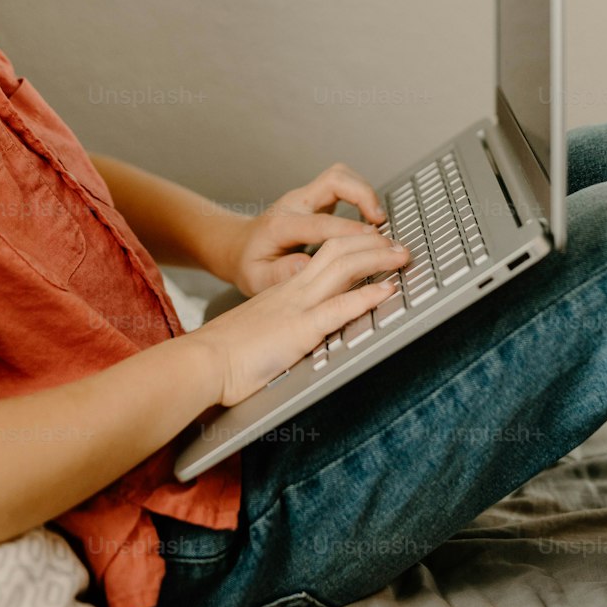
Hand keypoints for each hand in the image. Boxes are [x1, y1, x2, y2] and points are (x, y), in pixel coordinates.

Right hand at [191, 229, 410, 407]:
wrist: (203, 361)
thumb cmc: (226, 354)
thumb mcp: (260, 330)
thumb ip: (280, 326)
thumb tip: (292, 336)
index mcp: (284, 290)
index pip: (324, 255)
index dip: (354, 246)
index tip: (376, 246)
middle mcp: (293, 291)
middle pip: (338, 251)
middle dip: (373, 244)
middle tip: (399, 244)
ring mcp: (297, 307)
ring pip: (343, 268)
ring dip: (378, 259)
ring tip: (403, 256)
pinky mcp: (298, 330)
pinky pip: (338, 308)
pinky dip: (367, 297)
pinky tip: (387, 290)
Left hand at [215, 161, 389, 299]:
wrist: (240, 246)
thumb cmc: (251, 264)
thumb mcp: (256, 279)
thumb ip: (280, 274)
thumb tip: (307, 265)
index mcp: (281, 225)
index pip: (319, 222)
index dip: (347, 229)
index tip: (372, 238)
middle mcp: (295, 204)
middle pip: (333, 180)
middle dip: (362, 195)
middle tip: (381, 221)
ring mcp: (306, 197)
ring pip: (341, 176)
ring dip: (365, 192)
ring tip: (380, 218)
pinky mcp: (316, 198)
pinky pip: (343, 184)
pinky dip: (361, 195)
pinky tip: (371, 216)